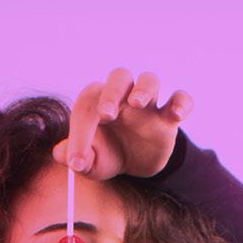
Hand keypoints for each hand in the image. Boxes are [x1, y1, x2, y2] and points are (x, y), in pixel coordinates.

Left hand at [51, 69, 192, 182]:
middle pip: (120, 77)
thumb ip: (75, 157)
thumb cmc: (107, 154)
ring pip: (149, 80)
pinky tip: (176, 114)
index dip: (80, 132)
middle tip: (106, 114)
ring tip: (138, 103)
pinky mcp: (168, 118)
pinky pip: (181, 99)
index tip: (78, 161)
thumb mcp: (91, 163)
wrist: (135, 165)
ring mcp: (148, 105)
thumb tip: (60, 154)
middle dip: (112, 92)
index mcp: (98, 102)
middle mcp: (123, 96)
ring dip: (144, 88)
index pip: (88, 106)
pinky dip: (181, 102)